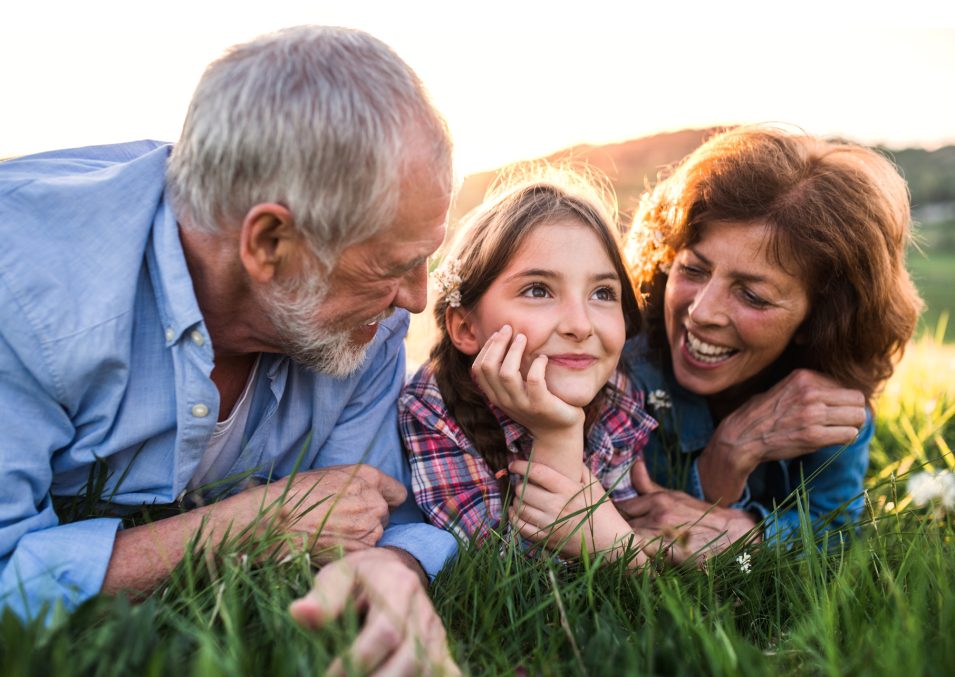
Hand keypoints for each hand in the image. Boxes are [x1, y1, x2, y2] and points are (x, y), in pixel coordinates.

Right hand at [216, 464, 406, 559]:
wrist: (275, 521)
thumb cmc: (295, 494)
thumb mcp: (330, 475)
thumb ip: (356, 482)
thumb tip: (367, 491)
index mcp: (368, 476)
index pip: (397, 492)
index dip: (386, 499)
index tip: (375, 504)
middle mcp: (375, 501)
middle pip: (384, 515)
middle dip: (369, 518)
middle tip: (342, 521)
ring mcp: (370, 528)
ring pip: (375, 534)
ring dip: (361, 537)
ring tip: (333, 534)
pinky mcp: (361, 551)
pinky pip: (364, 552)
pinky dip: (352, 552)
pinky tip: (331, 546)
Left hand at [289, 548, 459, 675]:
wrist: (393, 567)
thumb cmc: (358, 576)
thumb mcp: (337, 576)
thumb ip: (323, 598)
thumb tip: (298, 613)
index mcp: (398, 586)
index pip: (386, 631)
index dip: (358, 659)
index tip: (329, 675)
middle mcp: (422, 610)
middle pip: (411, 657)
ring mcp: (434, 631)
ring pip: (426, 668)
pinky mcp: (440, 647)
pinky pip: (446, 670)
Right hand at [471, 324, 582, 434]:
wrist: (558, 433)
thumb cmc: (538, 405)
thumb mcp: (516, 392)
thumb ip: (507, 374)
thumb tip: (503, 341)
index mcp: (495, 396)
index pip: (478, 369)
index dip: (486, 348)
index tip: (499, 334)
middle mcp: (504, 401)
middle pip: (488, 368)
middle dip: (497, 344)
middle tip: (509, 329)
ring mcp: (521, 404)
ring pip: (507, 373)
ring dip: (514, 351)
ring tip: (523, 337)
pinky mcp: (540, 405)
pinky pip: (534, 380)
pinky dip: (537, 365)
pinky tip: (543, 358)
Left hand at [507, 459, 645, 566]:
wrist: (611, 544)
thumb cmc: (603, 513)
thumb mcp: (595, 487)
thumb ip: (580, 470)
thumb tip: (567, 455)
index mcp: (568, 489)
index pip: (537, 472)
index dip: (521, 466)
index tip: (514, 464)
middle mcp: (557, 506)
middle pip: (524, 490)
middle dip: (520, 484)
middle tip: (522, 483)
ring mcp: (550, 524)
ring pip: (520, 508)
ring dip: (516, 501)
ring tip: (519, 497)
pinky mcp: (546, 539)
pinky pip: (521, 527)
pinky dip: (514, 518)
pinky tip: (516, 512)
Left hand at [616, 459, 757, 564]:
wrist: (732, 535)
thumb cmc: (699, 516)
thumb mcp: (674, 496)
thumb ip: (648, 485)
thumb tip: (635, 463)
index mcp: (658, 500)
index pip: (620, 508)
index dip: (613, 517)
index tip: (610, 523)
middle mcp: (658, 515)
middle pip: (622, 525)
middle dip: (616, 532)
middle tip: (613, 539)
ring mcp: (664, 535)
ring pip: (629, 542)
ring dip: (625, 547)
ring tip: (623, 552)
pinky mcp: (671, 556)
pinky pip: (643, 559)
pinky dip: (638, 562)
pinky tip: (639, 564)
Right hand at [699, 369, 865, 501]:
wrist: (743, 436)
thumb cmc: (764, 414)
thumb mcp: (786, 388)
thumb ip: (812, 387)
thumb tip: (845, 393)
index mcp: (804, 376)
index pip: (845, 385)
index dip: (843, 400)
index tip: (835, 410)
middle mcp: (810, 392)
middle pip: (857, 399)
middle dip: (853, 412)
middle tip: (843, 422)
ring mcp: (812, 413)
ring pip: (858, 416)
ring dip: (851, 426)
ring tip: (836, 430)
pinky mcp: (814, 435)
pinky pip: (849, 434)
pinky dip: (844, 438)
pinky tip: (830, 439)